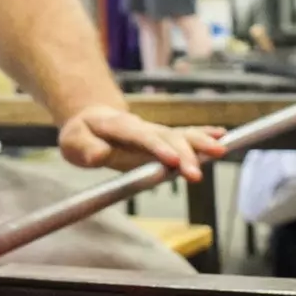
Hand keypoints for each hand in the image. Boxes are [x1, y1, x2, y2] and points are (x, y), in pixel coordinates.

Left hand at [58, 105, 225, 180]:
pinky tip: (222, 136)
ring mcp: (154, 132)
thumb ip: (86, 148)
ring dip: (200, 144)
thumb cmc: (82, 134)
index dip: (158, 148)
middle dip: (184, 154)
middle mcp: (142, 127)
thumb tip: (101, 155)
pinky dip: (203, 134)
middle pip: (167, 137)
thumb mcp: (73, 142)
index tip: (172, 161)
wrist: (90, 121)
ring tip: (221, 150)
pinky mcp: (162, 139)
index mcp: (120, 127)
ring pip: (181, 135)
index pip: (142, 137)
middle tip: (197, 173)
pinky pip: (185, 135)